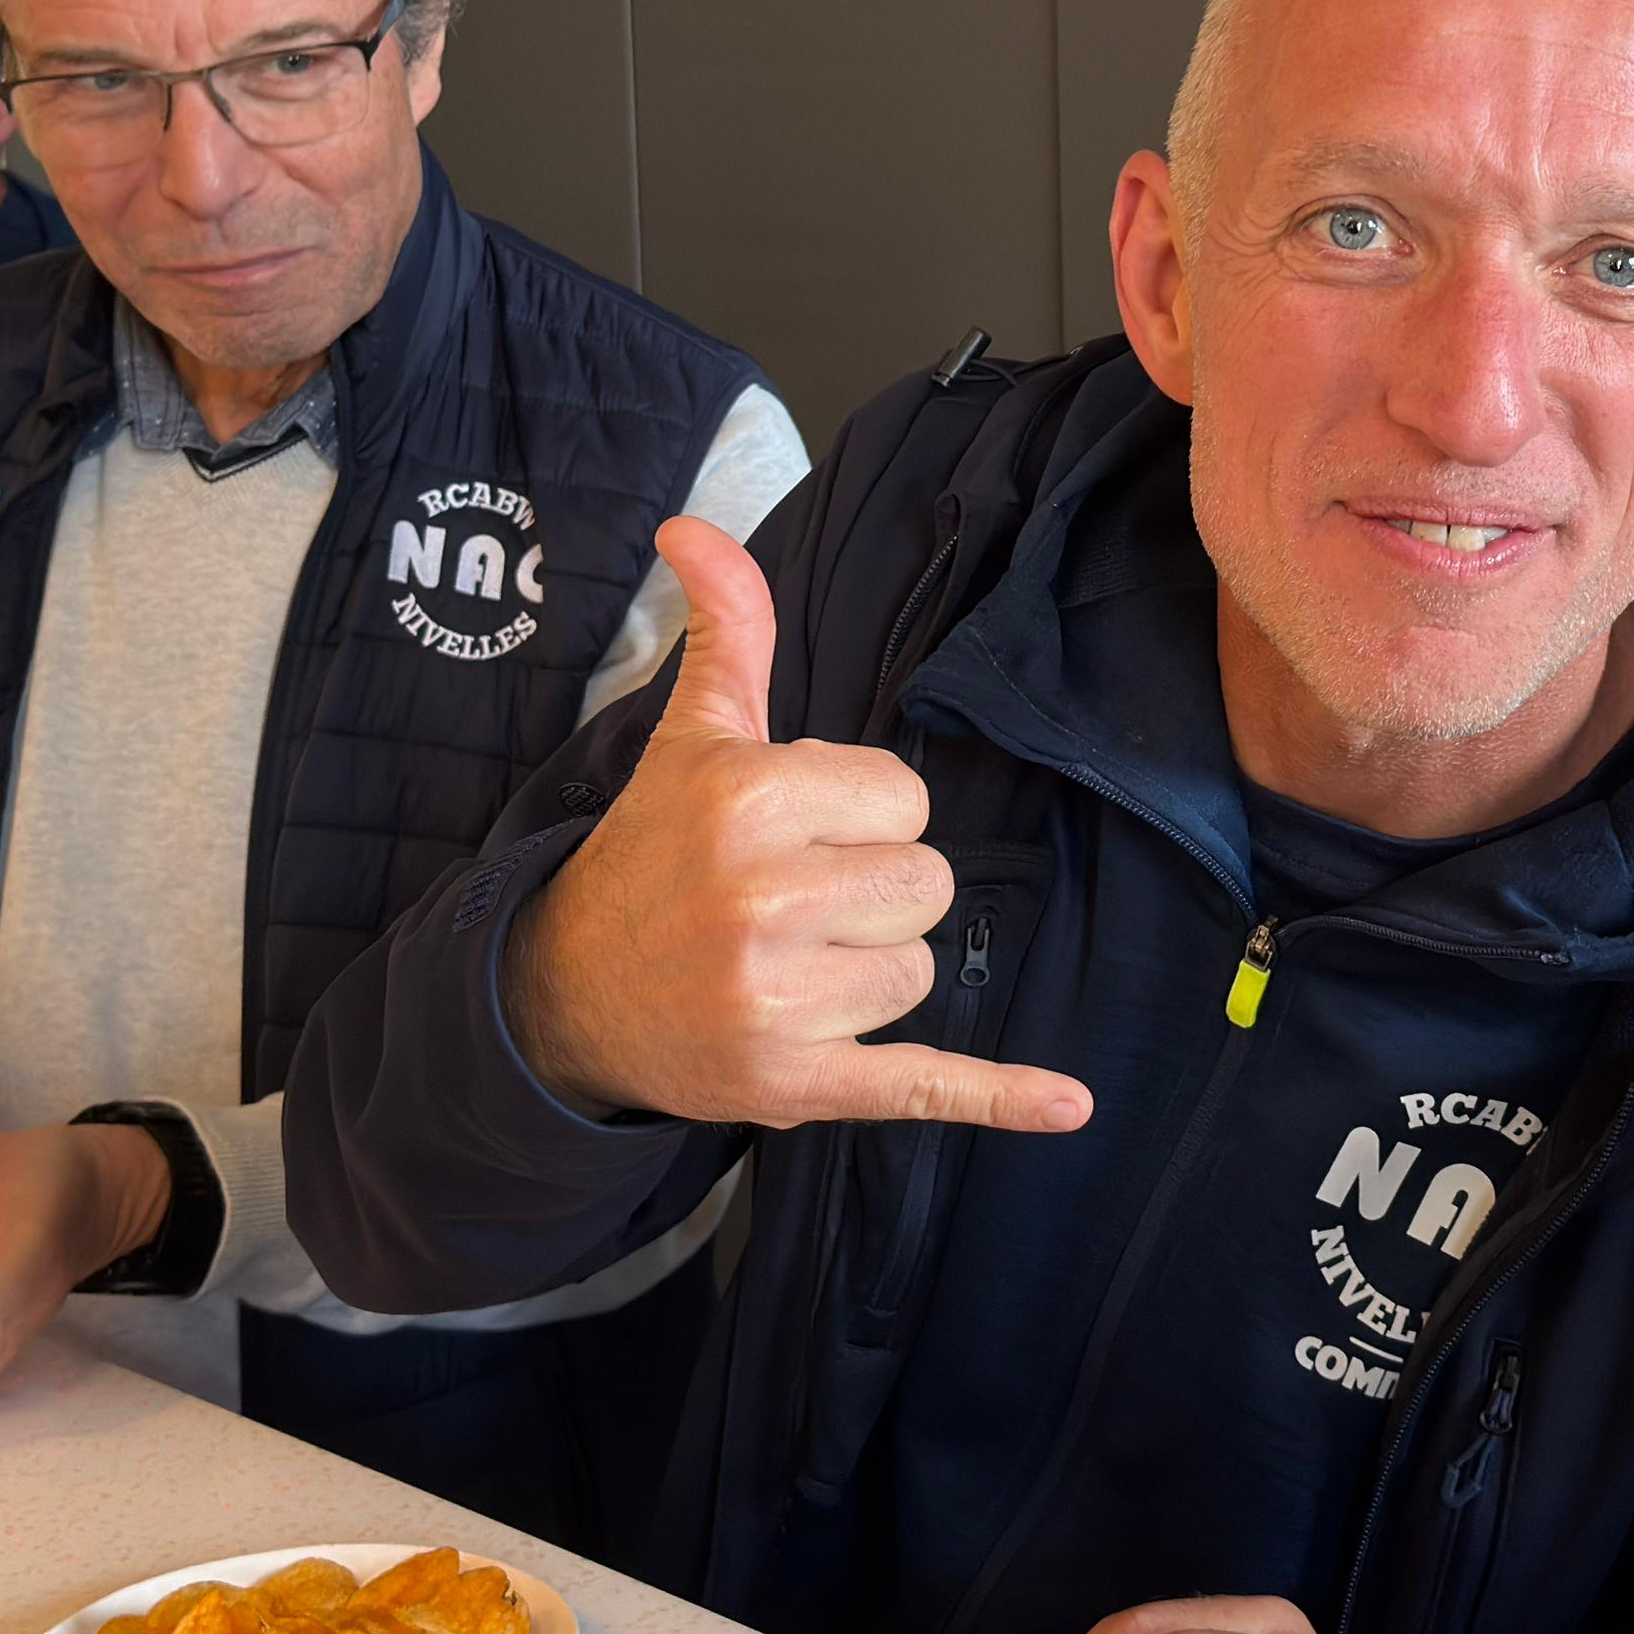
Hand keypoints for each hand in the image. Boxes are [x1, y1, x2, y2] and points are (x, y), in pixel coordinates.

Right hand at [500, 517, 1091, 1134]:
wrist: (566, 996)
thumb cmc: (653, 857)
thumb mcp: (690, 738)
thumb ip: (726, 632)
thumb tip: (693, 527)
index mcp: (750, 798)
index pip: (906, 800)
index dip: (863, 816)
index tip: (796, 836)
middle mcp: (762, 897)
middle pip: (928, 885)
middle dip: (875, 894)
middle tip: (791, 907)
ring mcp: (778, 1000)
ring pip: (919, 970)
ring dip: (870, 973)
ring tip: (786, 967)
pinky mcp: (794, 1085)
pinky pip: (923, 1084)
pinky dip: (997, 1097)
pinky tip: (1067, 1107)